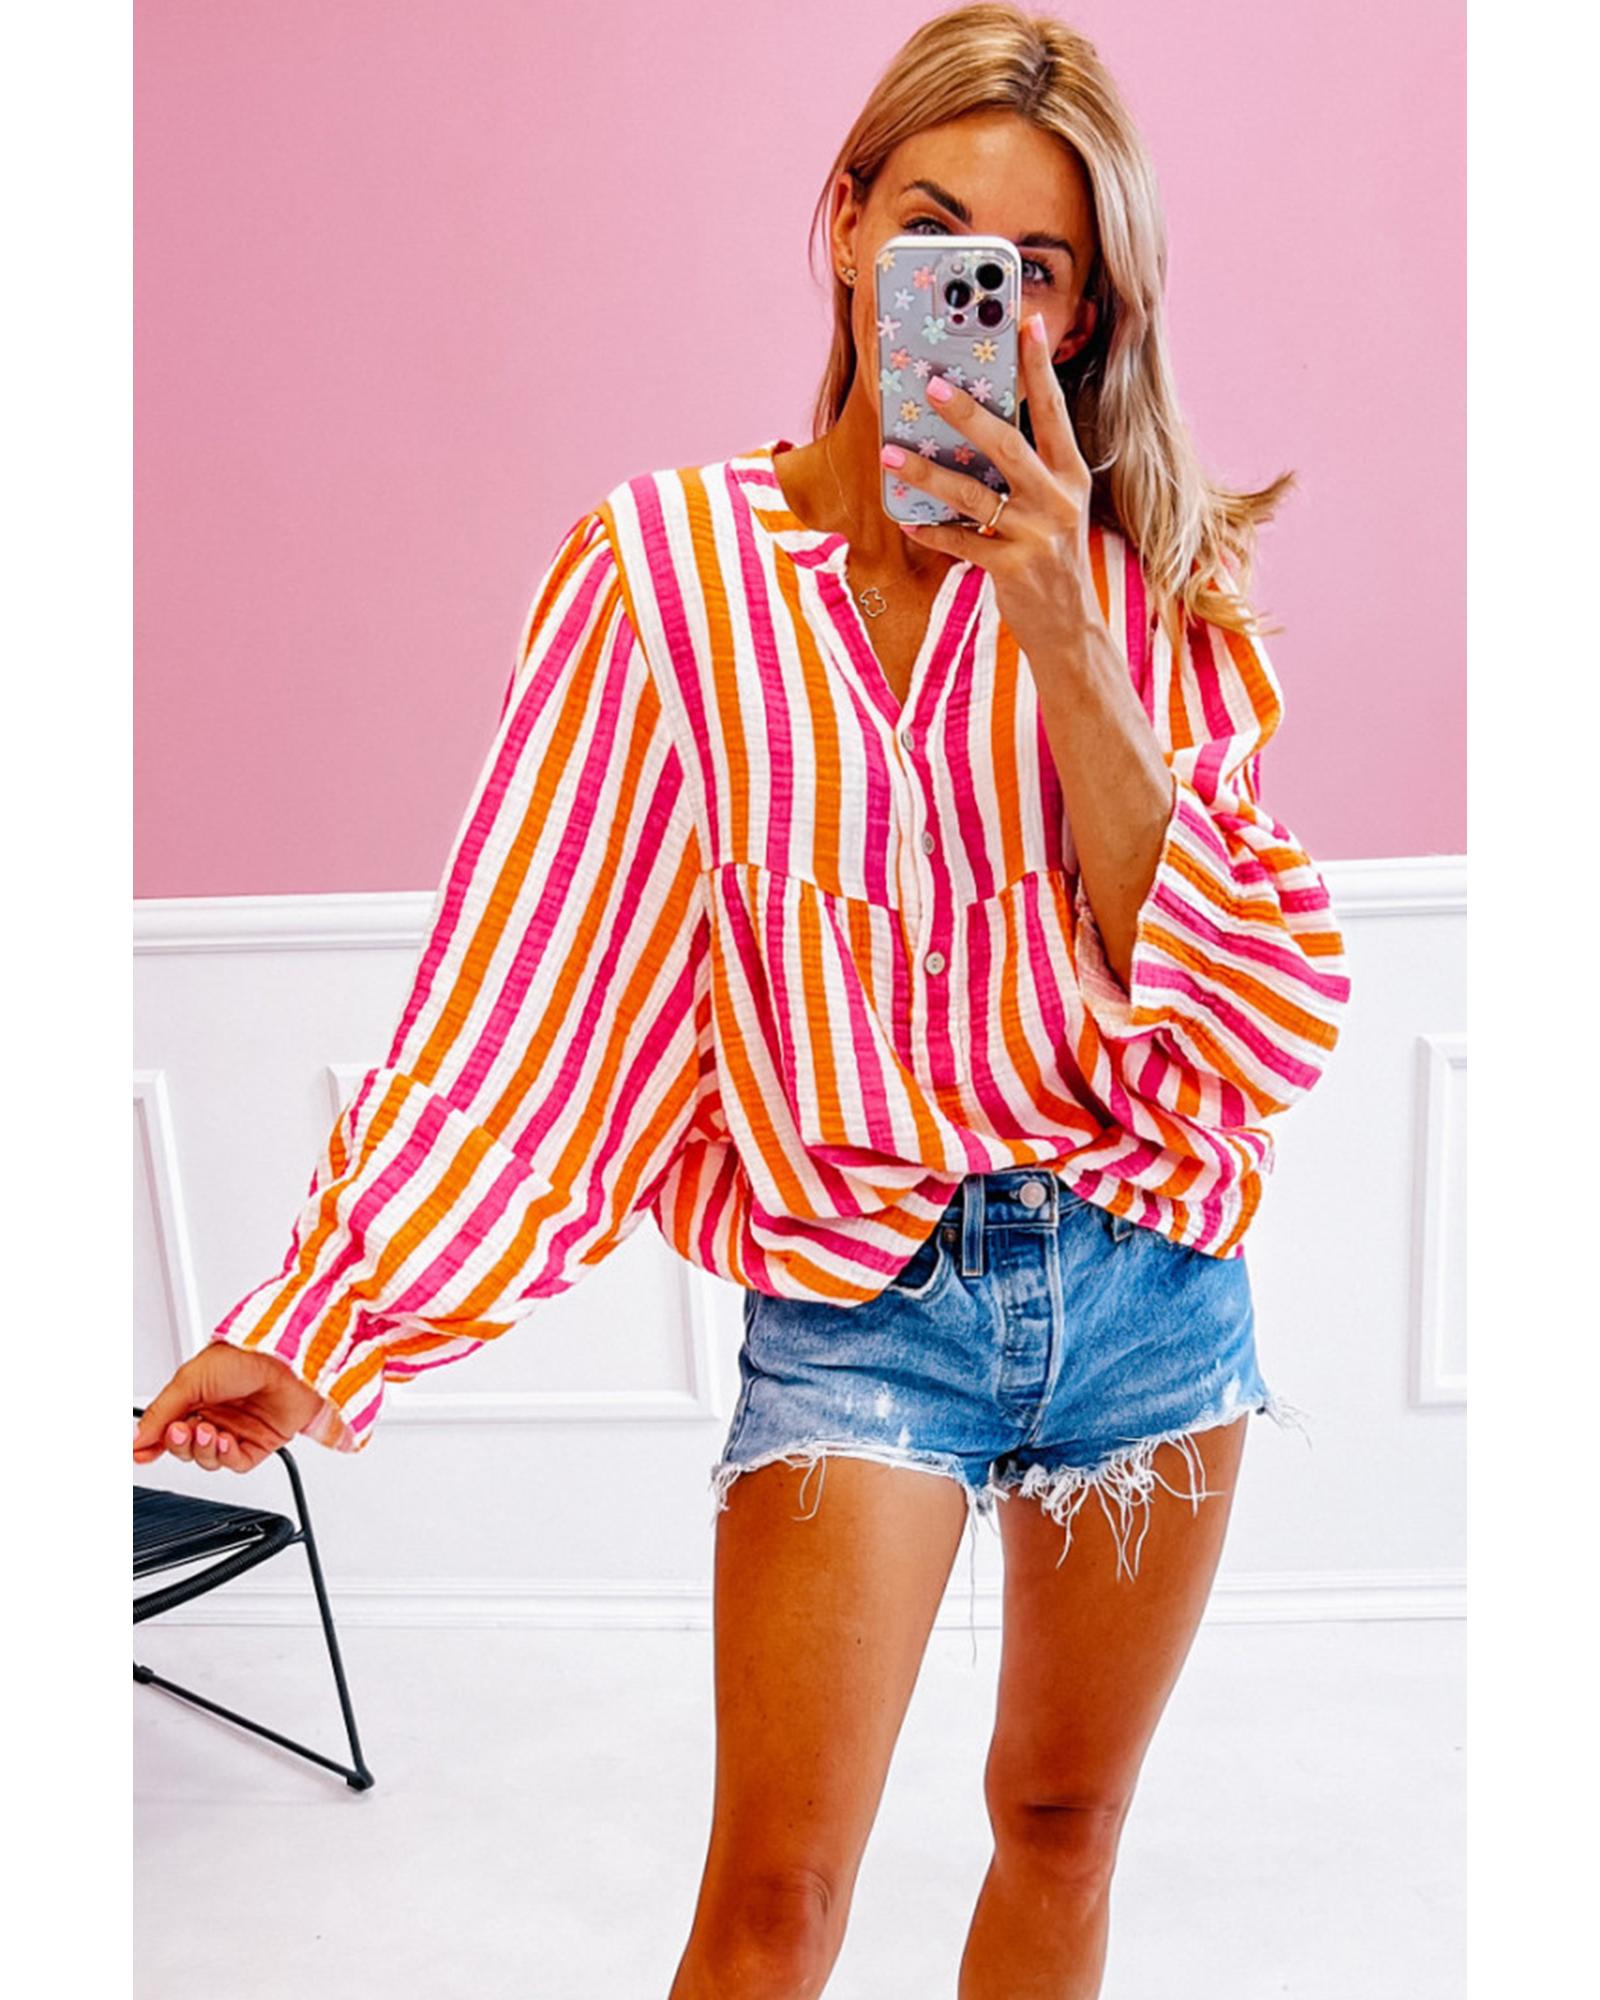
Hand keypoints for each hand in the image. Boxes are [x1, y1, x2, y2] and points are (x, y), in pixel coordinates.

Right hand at [133, 1343, 331, 1473]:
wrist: (289, 1359)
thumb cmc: (245, 1355)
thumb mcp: (190, 1379)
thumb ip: (159, 1412)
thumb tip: (133, 1437)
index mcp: (195, 1395)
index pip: (165, 1428)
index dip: (150, 1444)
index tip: (137, 1453)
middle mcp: (216, 1412)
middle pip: (185, 1447)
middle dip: (179, 1444)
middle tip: (180, 1431)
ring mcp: (237, 1428)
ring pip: (208, 1458)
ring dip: (203, 1450)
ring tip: (208, 1432)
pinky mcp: (260, 1441)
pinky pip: (236, 1463)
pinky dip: (227, 1456)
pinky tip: (227, 1441)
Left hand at [879, 311, 1103, 663]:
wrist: (1070, 627)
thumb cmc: (1052, 559)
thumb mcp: (1053, 508)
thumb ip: (1025, 472)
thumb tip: (973, 431)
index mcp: (1070, 475)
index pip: (1054, 411)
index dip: (1039, 368)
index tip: (1025, 323)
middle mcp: (1058, 500)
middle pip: (1008, 445)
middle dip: (968, 413)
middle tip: (932, 385)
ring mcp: (1038, 535)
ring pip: (974, 495)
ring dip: (928, 473)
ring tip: (891, 455)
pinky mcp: (1014, 569)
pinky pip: (961, 543)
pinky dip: (931, 530)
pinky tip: (906, 518)